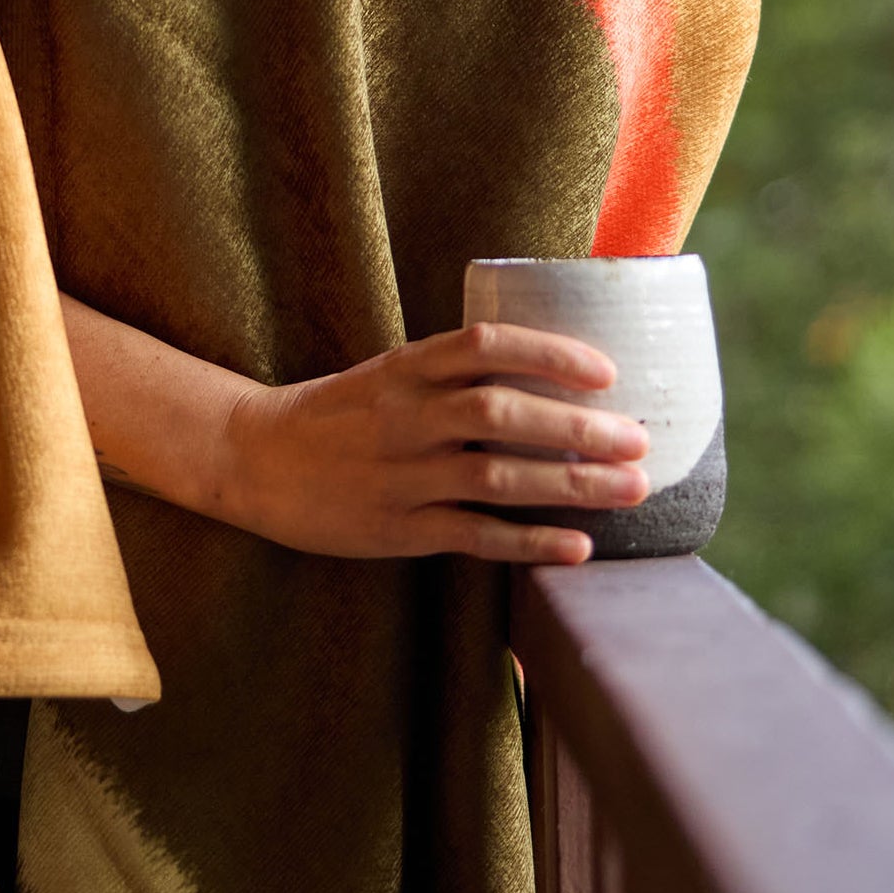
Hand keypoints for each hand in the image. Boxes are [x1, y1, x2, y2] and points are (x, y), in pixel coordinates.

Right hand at [218, 322, 649, 564]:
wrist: (253, 458)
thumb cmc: (333, 415)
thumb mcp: (386, 376)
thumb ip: (450, 377)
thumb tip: (542, 381)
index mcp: (403, 368)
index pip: (484, 346)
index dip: (549, 354)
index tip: (606, 371)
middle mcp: (405, 415)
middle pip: (502, 414)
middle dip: (578, 428)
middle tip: (640, 439)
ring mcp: (401, 474)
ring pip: (497, 475)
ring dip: (571, 484)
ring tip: (632, 490)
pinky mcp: (396, 527)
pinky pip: (473, 534)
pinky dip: (528, 540)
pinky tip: (575, 547)